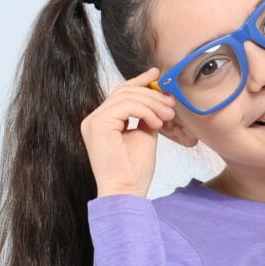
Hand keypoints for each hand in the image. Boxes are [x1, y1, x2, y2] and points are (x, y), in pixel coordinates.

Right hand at [80, 68, 176, 196]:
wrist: (127, 190)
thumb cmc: (134, 171)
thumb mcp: (145, 135)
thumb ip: (146, 116)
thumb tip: (158, 99)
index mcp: (103, 121)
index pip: (121, 93)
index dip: (139, 81)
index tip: (157, 75)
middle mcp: (93, 119)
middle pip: (125, 92)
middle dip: (152, 95)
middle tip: (171, 104)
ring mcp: (93, 121)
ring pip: (127, 96)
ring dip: (152, 104)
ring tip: (167, 117)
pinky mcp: (98, 125)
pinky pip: (126, 106)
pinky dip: (146, 111)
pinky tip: (156, 123)